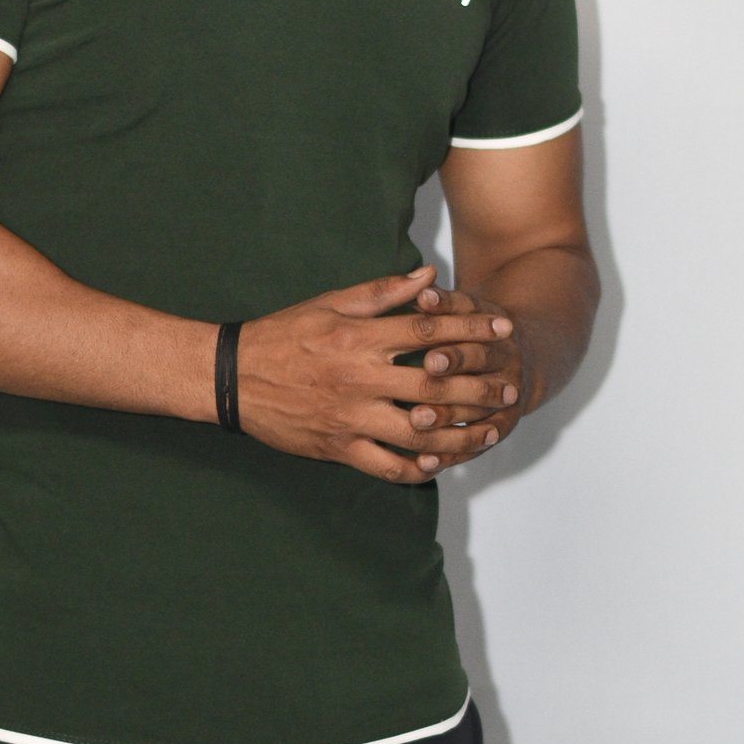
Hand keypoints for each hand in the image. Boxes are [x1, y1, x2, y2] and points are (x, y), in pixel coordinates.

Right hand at [235, 266, 513, 483]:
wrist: (233, 377)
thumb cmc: (283, 334)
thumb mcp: (330, 302)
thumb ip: (383, 292)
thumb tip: (428, 275)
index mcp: (359, 336)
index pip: (428, 330)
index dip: (472, 329)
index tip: (504, 330)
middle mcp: (359, 376)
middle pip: (435, 383)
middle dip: (479, 386)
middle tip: (510, 388)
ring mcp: (350, 415)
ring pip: (419, 431)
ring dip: (460, 433)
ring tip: (487, 431)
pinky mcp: (338, 447)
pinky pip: (387, 465)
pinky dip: (417, 468)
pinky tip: (440, 463)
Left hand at [404, 284, 524, 473]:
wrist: (526, 351)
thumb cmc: (477, 326)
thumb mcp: (468, 308)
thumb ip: (444, 302)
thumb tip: (422, 290)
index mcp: (498, 339)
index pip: (476, 347)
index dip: (453, 354)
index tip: (429, 360)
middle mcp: (507, 372)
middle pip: (477, 386)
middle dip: (446, 396)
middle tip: (416, 408)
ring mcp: (505, 403)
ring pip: (474, 418)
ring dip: (446, 426)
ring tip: (415, 430)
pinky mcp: (498, 428)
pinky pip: (475, 446)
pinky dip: (451, 456)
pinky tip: (424, 464)